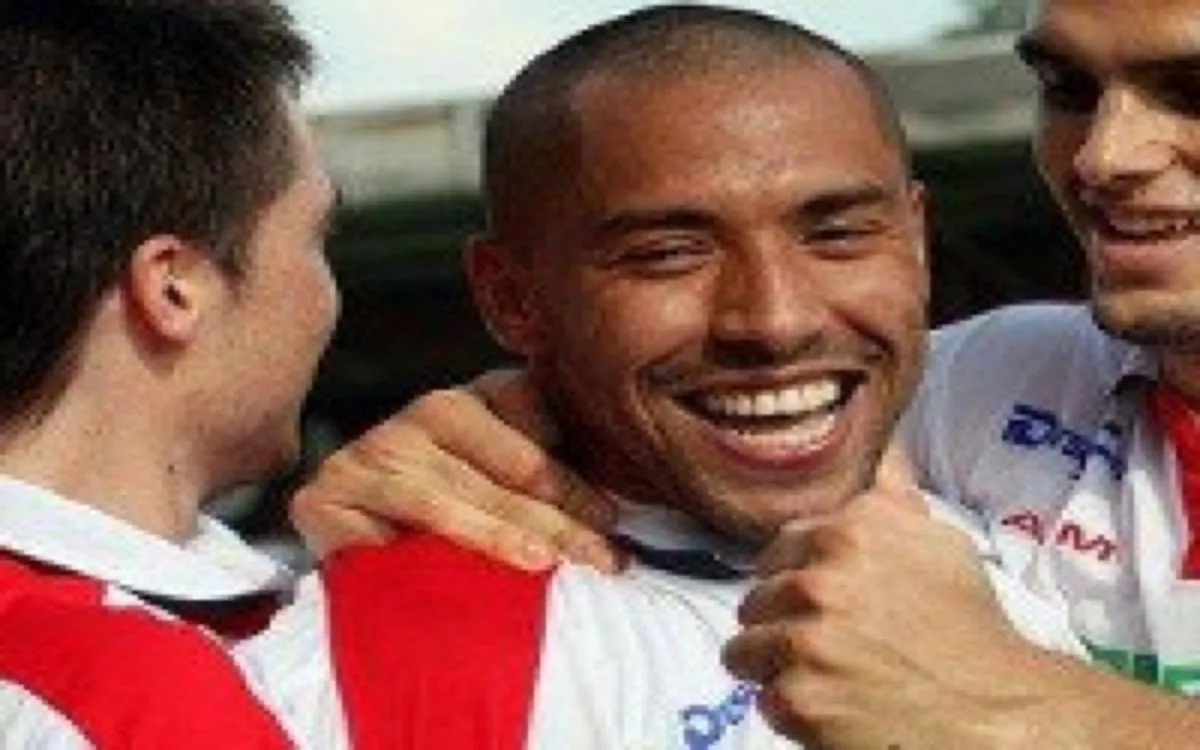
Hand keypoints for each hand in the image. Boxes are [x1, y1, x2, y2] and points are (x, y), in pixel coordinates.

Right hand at [290, 370, 620, 571]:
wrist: (359, 537)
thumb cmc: (456, 513)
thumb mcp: (509, 483)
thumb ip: (554, 476)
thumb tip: (616, 513)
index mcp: (475, 400)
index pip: (532, 436)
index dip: (575, 483)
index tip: (612, 522)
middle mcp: (422, 415)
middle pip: (500, 472)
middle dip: (557, 519)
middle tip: (602, 559)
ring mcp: (370, 452)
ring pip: (444, 497)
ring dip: (496, 533)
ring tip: (541, 563)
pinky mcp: (324, 497)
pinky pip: (379, 531)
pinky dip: (415, 553)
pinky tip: (452, 573)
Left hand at [722, 451, 1043, 747]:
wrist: (997, 713)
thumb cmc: (969, 629)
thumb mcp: (940, 545)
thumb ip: (893, 500)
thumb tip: (884, 450)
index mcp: (847, 533)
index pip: (778, 550)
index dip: (795, 579)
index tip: (818, 602)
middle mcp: (819, 581)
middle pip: (755, 600)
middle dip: (781, 623)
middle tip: (828, 645)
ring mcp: (804, 642)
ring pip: (744, 649)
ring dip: (776, 667)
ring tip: (826, 676)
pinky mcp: (798, 698)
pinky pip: (763, 699)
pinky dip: (792, 709)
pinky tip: (833, 706)